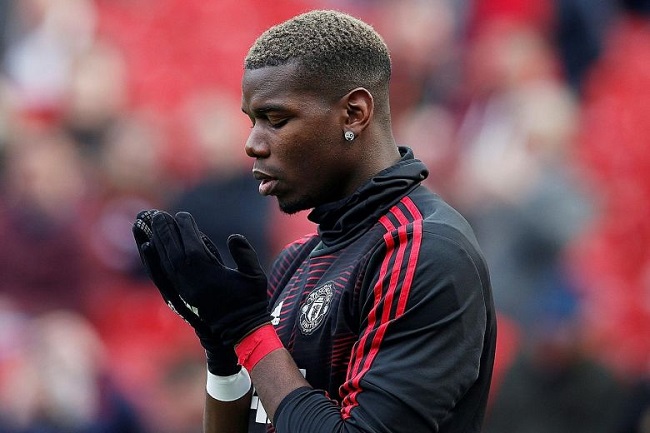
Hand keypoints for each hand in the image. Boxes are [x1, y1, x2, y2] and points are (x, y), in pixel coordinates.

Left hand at [133, 209, 239, 375]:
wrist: (238, 332)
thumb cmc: (250, 302)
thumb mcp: (255, 276)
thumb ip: (245, 254)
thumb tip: (233, 237)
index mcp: (210, 274)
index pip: (192, 244)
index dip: (186, 228)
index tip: (183, 215)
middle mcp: (191, 281)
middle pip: (173, 250)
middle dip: (165, 230)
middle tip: (158, 214)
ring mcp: (182, 289)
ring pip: (164, 261)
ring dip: (156, 240)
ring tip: (149, 224)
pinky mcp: (178, 296)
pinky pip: (161, 274)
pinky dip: (152, 259)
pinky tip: (147, 247)